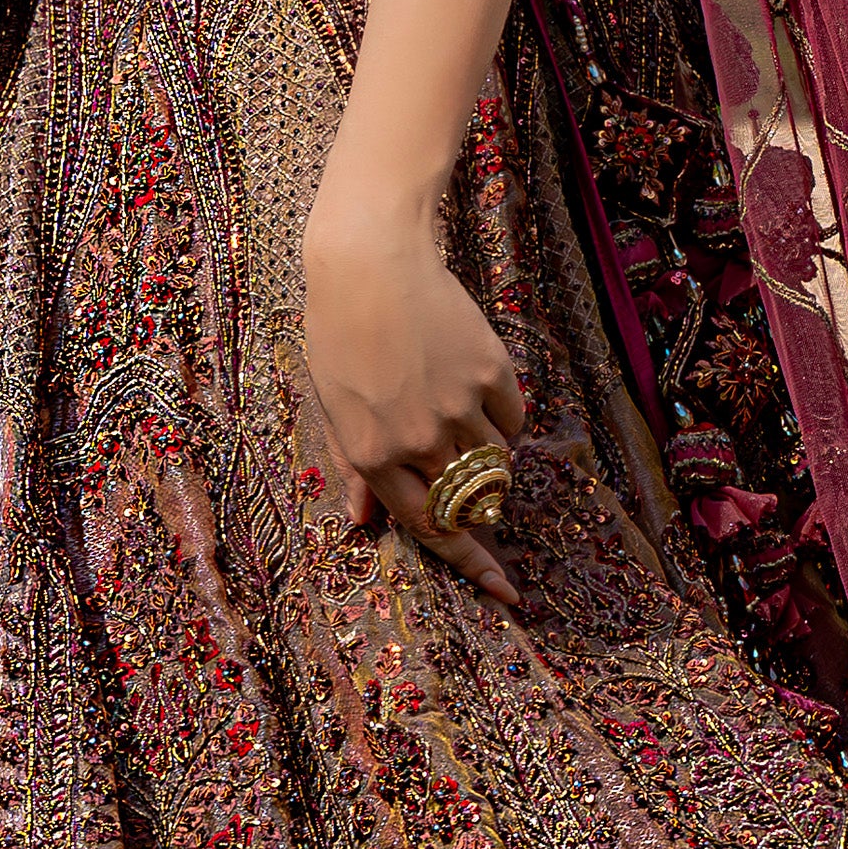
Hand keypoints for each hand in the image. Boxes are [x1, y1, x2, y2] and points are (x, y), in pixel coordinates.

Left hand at [299, 177, 525, 603]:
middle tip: (481, 484)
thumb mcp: (334, 405)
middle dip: (481, 503)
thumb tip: (363, 523)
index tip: (504, 588)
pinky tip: (471, 375)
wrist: (371, 260)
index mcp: (373, 457)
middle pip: (472, 502)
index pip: (432, 530)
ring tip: (455, 404)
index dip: (471, 563)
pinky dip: (502, 411)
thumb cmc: (340, 332)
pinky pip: (514, 417)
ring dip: (485, 451)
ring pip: (496, 462)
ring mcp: (457, 408)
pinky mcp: (490, 373)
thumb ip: (354, 469)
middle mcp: (418, 441)